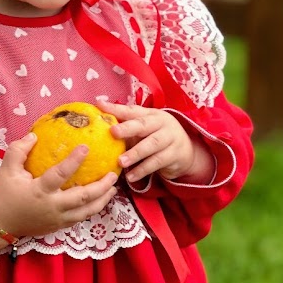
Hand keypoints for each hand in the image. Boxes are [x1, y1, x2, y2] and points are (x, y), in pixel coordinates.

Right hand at [0, 132, 118, 255]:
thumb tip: (34, 136)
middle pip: (83, 197)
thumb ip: (19, 151)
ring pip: (86, 211)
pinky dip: (92, 209)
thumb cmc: (3, 195)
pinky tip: (98, 200)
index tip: (86, 147)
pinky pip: (80, 218)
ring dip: (102, 200)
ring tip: (113, 188)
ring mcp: (57, 219)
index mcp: (40, 191)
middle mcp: (52, 207)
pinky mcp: (58, 227)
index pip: (60, 174)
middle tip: (113, 174)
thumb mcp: (6, 170)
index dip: (74, 161)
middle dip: (101, 186)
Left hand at [97, 100, 214, 183]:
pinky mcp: (175, 154)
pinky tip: (131, 177)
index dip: (115, 108)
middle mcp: (161, 123)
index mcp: (149, 114)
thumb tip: (97, 130)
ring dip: (135, 153)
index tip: (99, 105)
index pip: (131, 110)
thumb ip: (126, 129)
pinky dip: (143, 170)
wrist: (185, 151)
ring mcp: (170, 138)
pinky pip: (157, 162)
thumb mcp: (143, 131)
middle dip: (127, 128)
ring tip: (120, 162)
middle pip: (143, 125)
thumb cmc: (155, 138)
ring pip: (151, 145)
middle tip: (112, 132)